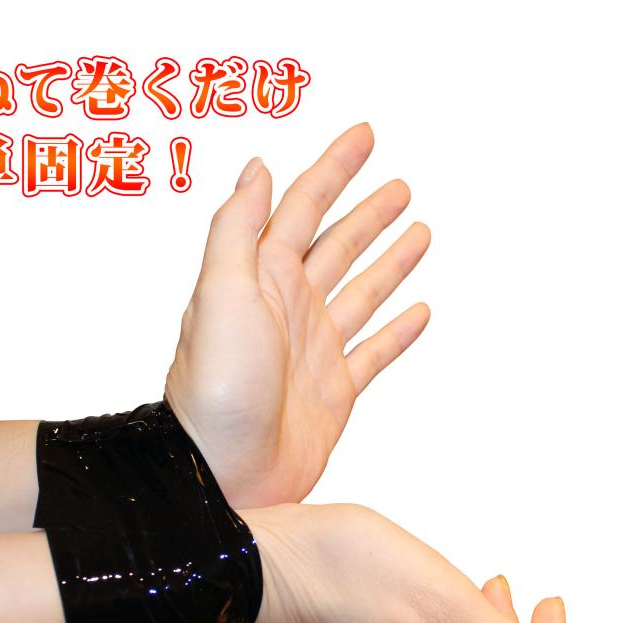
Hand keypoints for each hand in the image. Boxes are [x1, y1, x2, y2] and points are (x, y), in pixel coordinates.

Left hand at [165, 123, 430, 507]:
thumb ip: (238, 229)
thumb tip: (257, 170)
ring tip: (418, 232)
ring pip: (361, 292)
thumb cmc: (216, 389)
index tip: (364, 136)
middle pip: (337, 245)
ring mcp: (315, 350)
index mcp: (261, 279)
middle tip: (400, 184)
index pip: (301, 208)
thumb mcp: (220, 293)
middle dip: (367, 213)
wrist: (224, 472)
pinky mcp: (336, 392)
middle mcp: (289, 309)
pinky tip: (419, 312)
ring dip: (388, 262)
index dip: (332, 169)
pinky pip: (375, 352)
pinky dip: (398, 331)